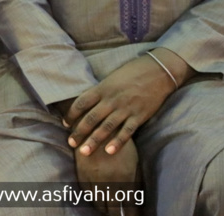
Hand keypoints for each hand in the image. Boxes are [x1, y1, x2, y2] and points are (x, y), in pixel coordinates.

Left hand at [63, 53, 178, 156]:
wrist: (157, 72)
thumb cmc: (132, 73)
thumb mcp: (111, 78)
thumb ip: (100, 91)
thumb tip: (87, 104)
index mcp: (102, 88)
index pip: (81, 103)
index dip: (71, 114)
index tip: (65, 124)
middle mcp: (111, 99)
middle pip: (91, 118)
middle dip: (79, 132)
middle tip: (71, 143)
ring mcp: (125, 108)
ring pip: (106, 127)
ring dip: (94, 140)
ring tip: (84, 152)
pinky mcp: (139, 116)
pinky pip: (126, 131)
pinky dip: (117, 142)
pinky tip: (109, 151)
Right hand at [74, 138, 140, 215]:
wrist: (97, 123)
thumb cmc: (120, 141)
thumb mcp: (133, 160)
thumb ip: (135, 180)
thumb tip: (136, 197)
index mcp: (124, 179)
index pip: (128, 206)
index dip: (131, 214)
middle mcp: (108, 181)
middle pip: (112, 208)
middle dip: (116, 215)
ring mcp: (93, 177)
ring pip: (98, 202)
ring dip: (103, 209)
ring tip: (107, 212)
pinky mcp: (81, 171)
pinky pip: (86, 191)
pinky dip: (91, 199)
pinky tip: (96, 201)